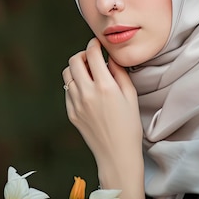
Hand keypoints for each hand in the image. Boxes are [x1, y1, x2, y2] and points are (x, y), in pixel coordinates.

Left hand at [62, 38, 144, 198]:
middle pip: (74, 60)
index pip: (92, 54)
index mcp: (105, 86)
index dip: (94, 44)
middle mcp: (87, 93)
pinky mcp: (71, 113)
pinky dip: (75, 84)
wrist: (116, 154)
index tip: (98, 44)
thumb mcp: (131, 96)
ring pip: (67, 74)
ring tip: (88, 73)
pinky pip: (67, 91)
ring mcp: (76, 103)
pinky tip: (86, 90)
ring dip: (76, 69)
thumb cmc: (129, 127)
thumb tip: (111, 59)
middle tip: (92, 58)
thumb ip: (120, 74)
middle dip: (83, 54)